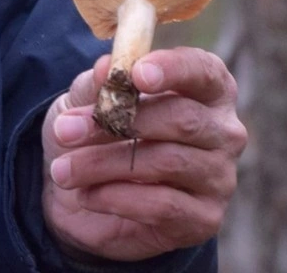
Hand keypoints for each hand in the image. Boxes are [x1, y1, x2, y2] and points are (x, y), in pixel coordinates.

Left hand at [41, 47, 247, 261]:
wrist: (84, 199)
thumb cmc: (100, 136)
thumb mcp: (87, 101)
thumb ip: (99, 84)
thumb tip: (105, 67)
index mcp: (207, 90)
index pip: (204, 70)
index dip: (173, 69)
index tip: (136, 74)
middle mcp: (224, 132)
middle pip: (183, 119)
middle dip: (118, 121)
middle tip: (66, 130)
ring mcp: (220, 177)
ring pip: (167, 162)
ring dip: (104, 164)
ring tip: (63, 170)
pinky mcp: (205, 218)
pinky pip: (163, 205)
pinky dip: (117, 198)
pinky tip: (87, 196)